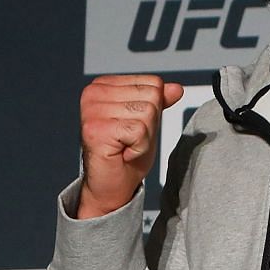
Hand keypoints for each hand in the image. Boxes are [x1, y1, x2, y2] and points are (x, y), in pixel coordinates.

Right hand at [76, 74, 183, 218]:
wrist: (111, 186)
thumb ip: (159, 102)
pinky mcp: (96, 129)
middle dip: (149, 124)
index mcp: (104, 85)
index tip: (132, 127)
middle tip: (128, 140)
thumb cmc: (125, 155)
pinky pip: (139, 131)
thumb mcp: (148, 122)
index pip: (153, 83)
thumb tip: (176, 88)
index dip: (152, 110)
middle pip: (152, 96)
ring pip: (147, 112)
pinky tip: (122, 154)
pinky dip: (138, 148)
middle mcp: (94, 93)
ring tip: (125, 146)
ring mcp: (93, 110)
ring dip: (143, 138)